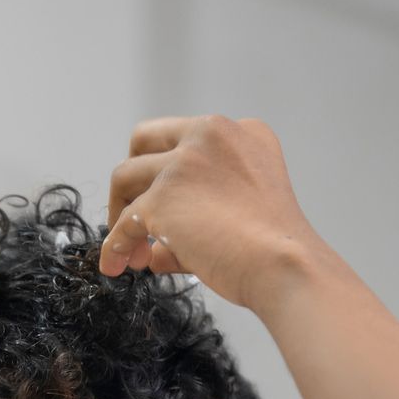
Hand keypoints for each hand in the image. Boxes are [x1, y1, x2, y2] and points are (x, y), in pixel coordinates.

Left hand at [97, 115, 324, 311]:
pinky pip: (123, 222)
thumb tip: (150, 248)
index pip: (184, 137)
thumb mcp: (241, 209)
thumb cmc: (273, 249)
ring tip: (131, 252)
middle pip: (144, 139)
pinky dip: (114, 246)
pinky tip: (116, 266)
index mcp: (241, 132)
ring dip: (119, 214)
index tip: (163, 202)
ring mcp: (184, 163)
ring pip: (124, 177)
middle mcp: (211, 135)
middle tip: (130, 214)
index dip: (165, 171)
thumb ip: (196, 212)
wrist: (284, 266)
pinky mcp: (162, 197)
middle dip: (132, 177)